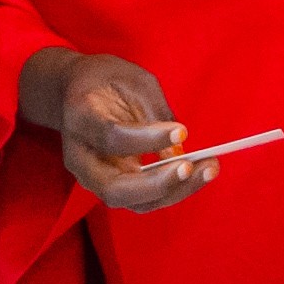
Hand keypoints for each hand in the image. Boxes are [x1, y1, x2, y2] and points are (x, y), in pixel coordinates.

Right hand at [49, 57, 216, 211]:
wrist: (75, 93)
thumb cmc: (108, 81)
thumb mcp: (134, 82)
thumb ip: (154, 115)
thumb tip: (179, 149)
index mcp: (81, 117)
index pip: (112, 137)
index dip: (147, 138)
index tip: (182, 132)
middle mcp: (79, 156)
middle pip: (114, 189)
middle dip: (158, 184)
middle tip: (192, 167)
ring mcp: (91, 177)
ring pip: (130, 202)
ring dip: (172, 192)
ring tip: (208, 169)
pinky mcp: (108, 185)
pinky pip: (140, 200)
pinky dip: (171, 191)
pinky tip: (197, 174)